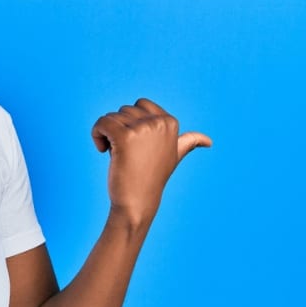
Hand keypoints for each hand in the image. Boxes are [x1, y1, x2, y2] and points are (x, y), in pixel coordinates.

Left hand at [91, 98, 211, 225]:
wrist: (138, 201)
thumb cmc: (151, 178)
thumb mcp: (174, 156)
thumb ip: (188, 143)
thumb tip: (209, 141)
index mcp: (171, 122)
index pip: (140, 105)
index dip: (131, 123)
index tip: (135, 143)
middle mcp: (159, 122)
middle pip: (124, 110)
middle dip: (118, 128)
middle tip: (125, 152)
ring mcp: (142, 129)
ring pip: (111, 116)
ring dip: (106, 134)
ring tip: (115, 153)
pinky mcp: (125, 137)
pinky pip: (102, 122)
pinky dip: (96, 135)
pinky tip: (103, 150)